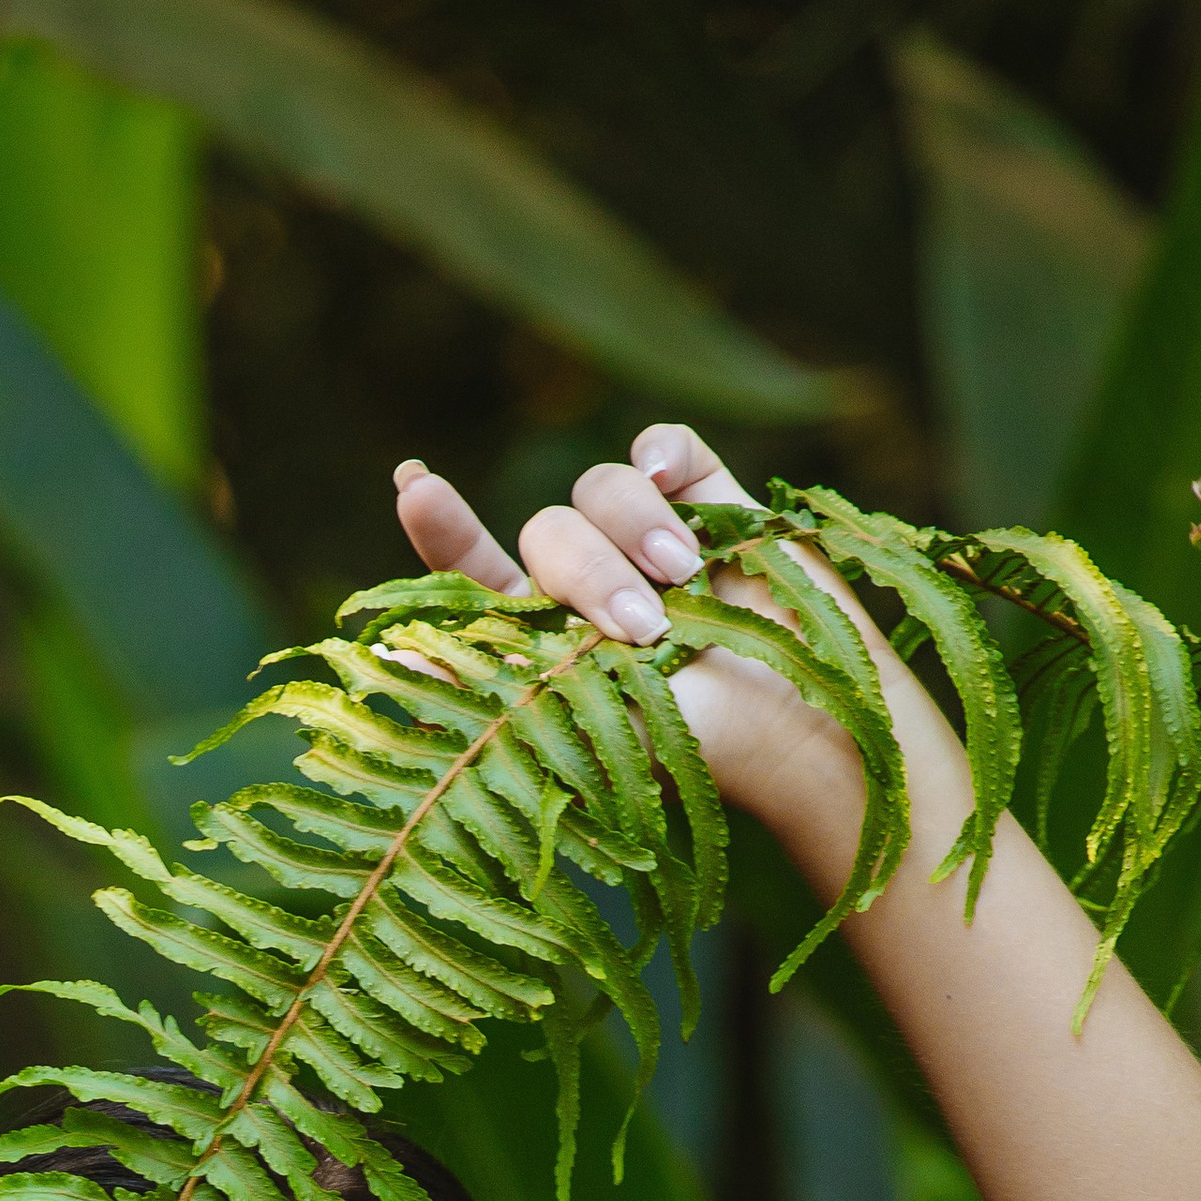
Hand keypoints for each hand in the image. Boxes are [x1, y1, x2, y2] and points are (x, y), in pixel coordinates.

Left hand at [392, 419, 899, 843]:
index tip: (413, 486)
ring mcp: (650, 539)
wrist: (806, 730)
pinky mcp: (714, 504)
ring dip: (636, 533)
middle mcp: (587, 583)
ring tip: (686, 586)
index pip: (473, 574)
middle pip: (547, 530)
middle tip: (646, 632)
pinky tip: (670, 477)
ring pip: (601, 488)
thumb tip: (394, 653)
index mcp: (541, 639)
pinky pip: (665, 446)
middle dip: (589, 574)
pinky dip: (660, 454)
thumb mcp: (576, 729)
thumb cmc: (693, 754)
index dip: (442, 528)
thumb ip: (492, 684)